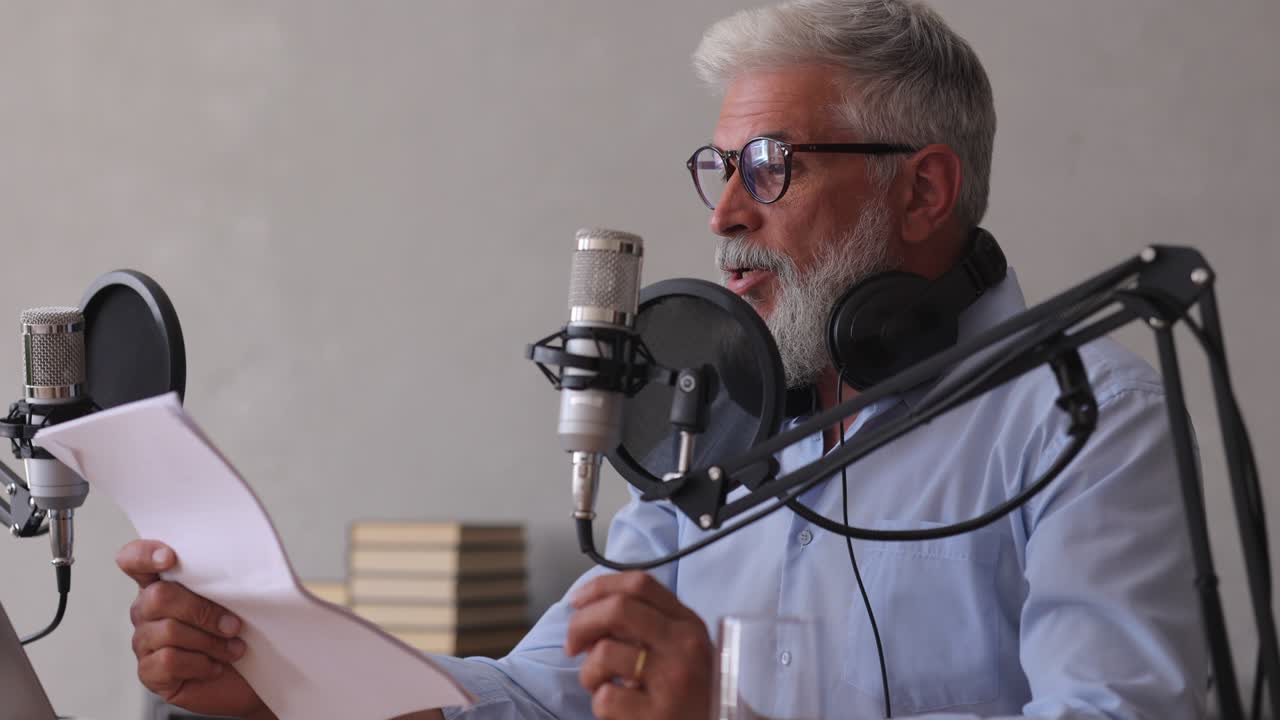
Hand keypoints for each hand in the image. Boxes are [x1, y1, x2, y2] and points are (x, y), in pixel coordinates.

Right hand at [117, 539, 274, 719]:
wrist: (247, 678)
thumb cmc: (241, 633)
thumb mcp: (241, 600)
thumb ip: (231, 580)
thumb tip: (247, 567)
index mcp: (164, 582)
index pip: (135, 559)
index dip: (144, 554)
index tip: (169, 557)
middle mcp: (147, 610)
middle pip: (159, 597)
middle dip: (203, 610)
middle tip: (234, 624)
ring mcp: (144, 641)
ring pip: (169, 631)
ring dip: (210, 641)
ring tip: (233, 648)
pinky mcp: (149, 671)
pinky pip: (168, 660)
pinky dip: (199, 663)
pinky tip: (214, 666)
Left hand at [566, 572, 711, 719]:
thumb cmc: (688, 693)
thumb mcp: (680, 649)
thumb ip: (645, 626)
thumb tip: (589, 613)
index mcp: (688, 624)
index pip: (639, 584)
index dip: (600, 587)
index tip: (577, 601)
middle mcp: (684, 646)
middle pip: (618, 609)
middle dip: (582, 623)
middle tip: (573, 645)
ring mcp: (673, 680)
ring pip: (604, 653)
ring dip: (589, 673)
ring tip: (602, 687)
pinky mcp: (658, 714)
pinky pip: (606, 697)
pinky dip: (601, 705)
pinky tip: (618, 711)